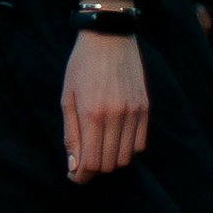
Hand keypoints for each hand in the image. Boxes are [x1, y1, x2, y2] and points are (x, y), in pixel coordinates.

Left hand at [63, 22, 148, 180]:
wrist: (109, 36)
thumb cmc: (82, 65)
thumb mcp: (67, 97)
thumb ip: (71, 134)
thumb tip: (74, 166)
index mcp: (91, 114)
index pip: (91, 163)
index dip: (81, 176)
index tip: (74, 175)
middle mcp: (115, 117)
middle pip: (109, 164)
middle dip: (94, 168)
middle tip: (83, 160)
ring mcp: (133, 113)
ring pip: (126, 157)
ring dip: (110, 159)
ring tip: (98, 146)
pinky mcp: (145, 108)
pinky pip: (140, 143)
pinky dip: (127, 148)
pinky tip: (114, 137)